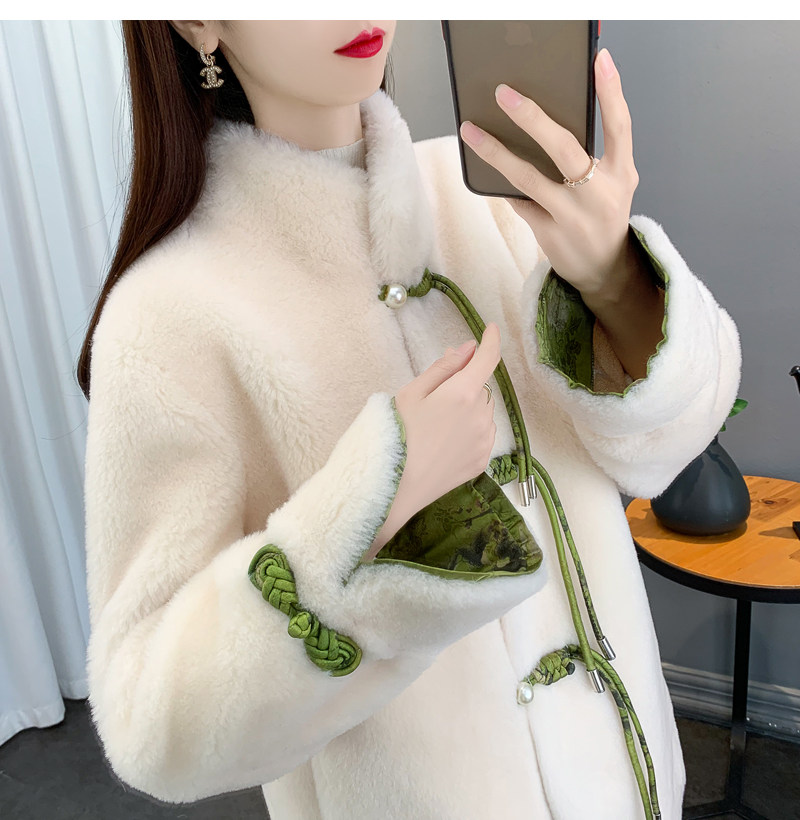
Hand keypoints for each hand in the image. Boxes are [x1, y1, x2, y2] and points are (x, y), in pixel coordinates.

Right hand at [364, 325, 501, 561]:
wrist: (395, 486)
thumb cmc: (396, 435)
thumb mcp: (411, 394)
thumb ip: (443, 368)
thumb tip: (467, 348)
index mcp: (462, 394)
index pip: (487, 358)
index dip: (492, 340)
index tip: (491, 329)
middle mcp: (481, 416)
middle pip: (480, 388)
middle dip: (464, 386)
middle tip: (434, 401)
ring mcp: (484, 440)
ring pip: (483, 412)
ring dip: (469, 410)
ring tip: (437, 427)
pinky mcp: (483, 461)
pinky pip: (484, 434)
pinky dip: (471, 431)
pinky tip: (445, 443)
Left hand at [459, 47, 639, 299]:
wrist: (603, 271)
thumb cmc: (603, 216)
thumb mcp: (614, 183)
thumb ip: (595, 153)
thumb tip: (546, 119)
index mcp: (620, 174)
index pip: (619, 126)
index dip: (611, 92)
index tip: (599, 59)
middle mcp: (598, 193)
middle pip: (565, 148)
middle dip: (532, 119)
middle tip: (504, 94)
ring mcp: (572, 216)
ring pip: (528, 178)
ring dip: (496, 153)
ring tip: (471, 131)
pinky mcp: (549, 234)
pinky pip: (518, 201)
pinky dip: (501, 184)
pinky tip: (484, 168)